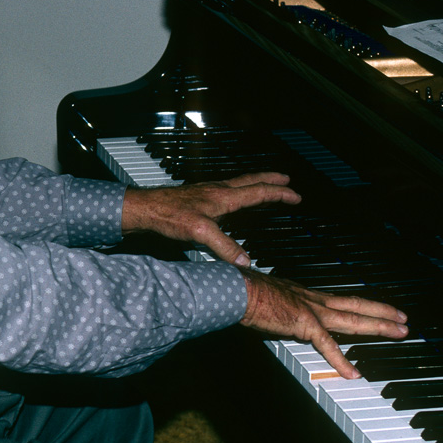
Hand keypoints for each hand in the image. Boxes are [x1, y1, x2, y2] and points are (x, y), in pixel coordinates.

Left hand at [121, 172, 300, 265]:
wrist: (146, 208)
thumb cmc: (169, 215)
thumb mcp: (200, 233)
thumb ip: (224, 247)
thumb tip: (246, 262)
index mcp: (223, 197)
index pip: (258, 192)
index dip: (279, 194)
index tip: (296, 195)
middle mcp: (217, 191)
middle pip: (251, 181)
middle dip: (271, 180)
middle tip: (286, 180)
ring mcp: (207, 192)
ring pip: (238, 184)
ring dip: (255, 184)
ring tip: (265, 186)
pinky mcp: (198, 198)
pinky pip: (226, 191)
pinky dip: (238, 192)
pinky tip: (231, 200)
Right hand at [240, 269, 408, 378]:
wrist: (240, 289)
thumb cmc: (247, 292)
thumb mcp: (272, 298)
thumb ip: (283, 309)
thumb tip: (281, 315)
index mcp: (307, 295)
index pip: (342, 300)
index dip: (363, 305)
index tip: (379, 308)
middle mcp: (315, 300)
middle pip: (356, 306)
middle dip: (382, 313)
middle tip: (404, 319)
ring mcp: (312, 310)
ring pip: (354, 320)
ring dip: (379, 326)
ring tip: (399, 332)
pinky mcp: (304, 324)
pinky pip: (328, 345)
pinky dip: (342, 360)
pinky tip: (354, 373)